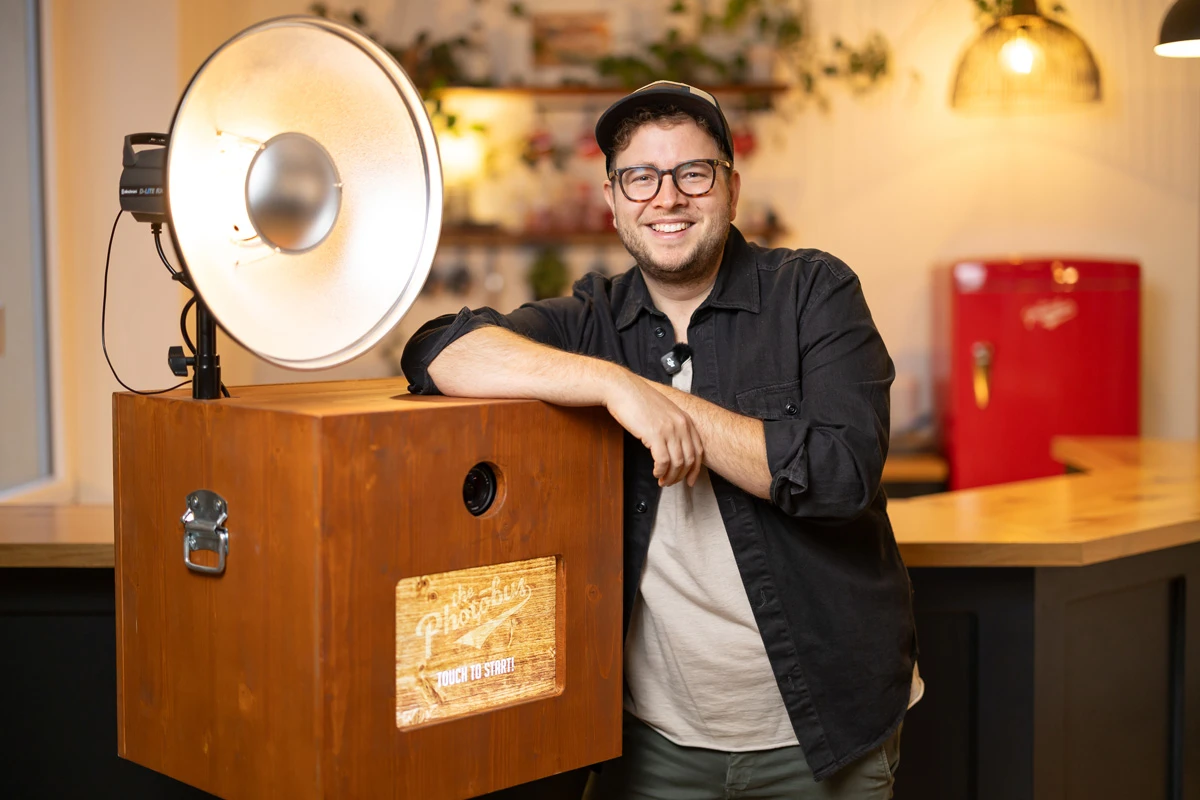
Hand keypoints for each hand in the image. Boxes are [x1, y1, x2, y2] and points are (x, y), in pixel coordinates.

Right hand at [604, 372, 703, 487]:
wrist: (623, 389)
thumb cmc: (639, 400)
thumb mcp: (664, 411)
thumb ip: (674, 426)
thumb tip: (675, 447)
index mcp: (685, 419)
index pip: (698, 450)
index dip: (695, 469)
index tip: (690, 480)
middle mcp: (681, 425)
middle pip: (690, 459)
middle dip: (682, 476)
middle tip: (672, 483)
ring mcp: (669, 429)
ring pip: (677, 463)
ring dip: (670, 476)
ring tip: (662, 481)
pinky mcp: (655, 434)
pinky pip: (663, 461)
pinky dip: (660, 471)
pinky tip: (655, 472)